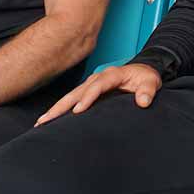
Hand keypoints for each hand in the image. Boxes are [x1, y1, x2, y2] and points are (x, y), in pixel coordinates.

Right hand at [38, 62, 162, 123]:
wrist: (142, 72)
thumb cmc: (145, 78)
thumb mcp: (152, 82)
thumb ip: (148, 91)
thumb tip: (143, 102)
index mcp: (112, 75)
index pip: (98, 86)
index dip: (87, 98)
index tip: (78, 111)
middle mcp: (98, 78)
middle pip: (77, 91)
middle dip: (62, 105)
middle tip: (46, 119)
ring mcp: (91, 84)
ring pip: (71, 96)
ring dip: (56, 108)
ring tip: (42, 122)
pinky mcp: (88, 90)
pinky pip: (72, 99)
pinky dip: (61, 108)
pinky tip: (50, 118)